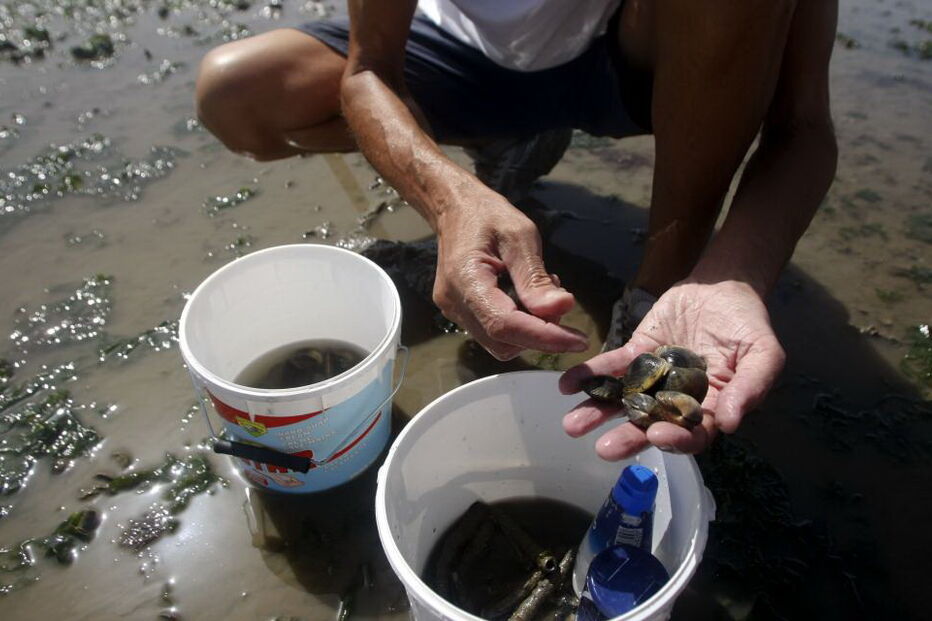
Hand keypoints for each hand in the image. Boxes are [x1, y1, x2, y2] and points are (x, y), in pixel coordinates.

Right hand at [432, 186, 588, 359]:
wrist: (456, 210)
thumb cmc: (489, 216)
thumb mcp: (520, 236)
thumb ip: (536, 277)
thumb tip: (561, 309)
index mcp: (465, 279)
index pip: (505, 324)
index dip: (544, 337)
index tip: (579, 341)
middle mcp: (454, 303)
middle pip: (503, 341)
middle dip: (539, 331)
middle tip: (558, 298)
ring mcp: (454, 312)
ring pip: (500, 344)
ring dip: (530, 328)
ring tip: (540, 293)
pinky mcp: (460, 314)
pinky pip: (494, 334)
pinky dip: (518, 324)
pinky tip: (525, 297)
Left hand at [559, 280, 784, 458]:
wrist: (724, 285)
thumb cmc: (748, 323)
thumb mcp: (764, 353)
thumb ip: (751, 388)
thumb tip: (730, 423)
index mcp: (711, 408)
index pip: (693, 433)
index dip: (676, 438)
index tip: (656, 436)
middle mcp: (678, 400)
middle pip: (651, 424)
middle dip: (627, 437)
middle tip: (603, 449)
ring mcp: (654, 378)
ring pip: (625, 400)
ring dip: (599, 412)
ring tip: (572, 425)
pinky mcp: (637, 353)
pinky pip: (613, 366)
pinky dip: (590, 375)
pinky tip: (567, 385)